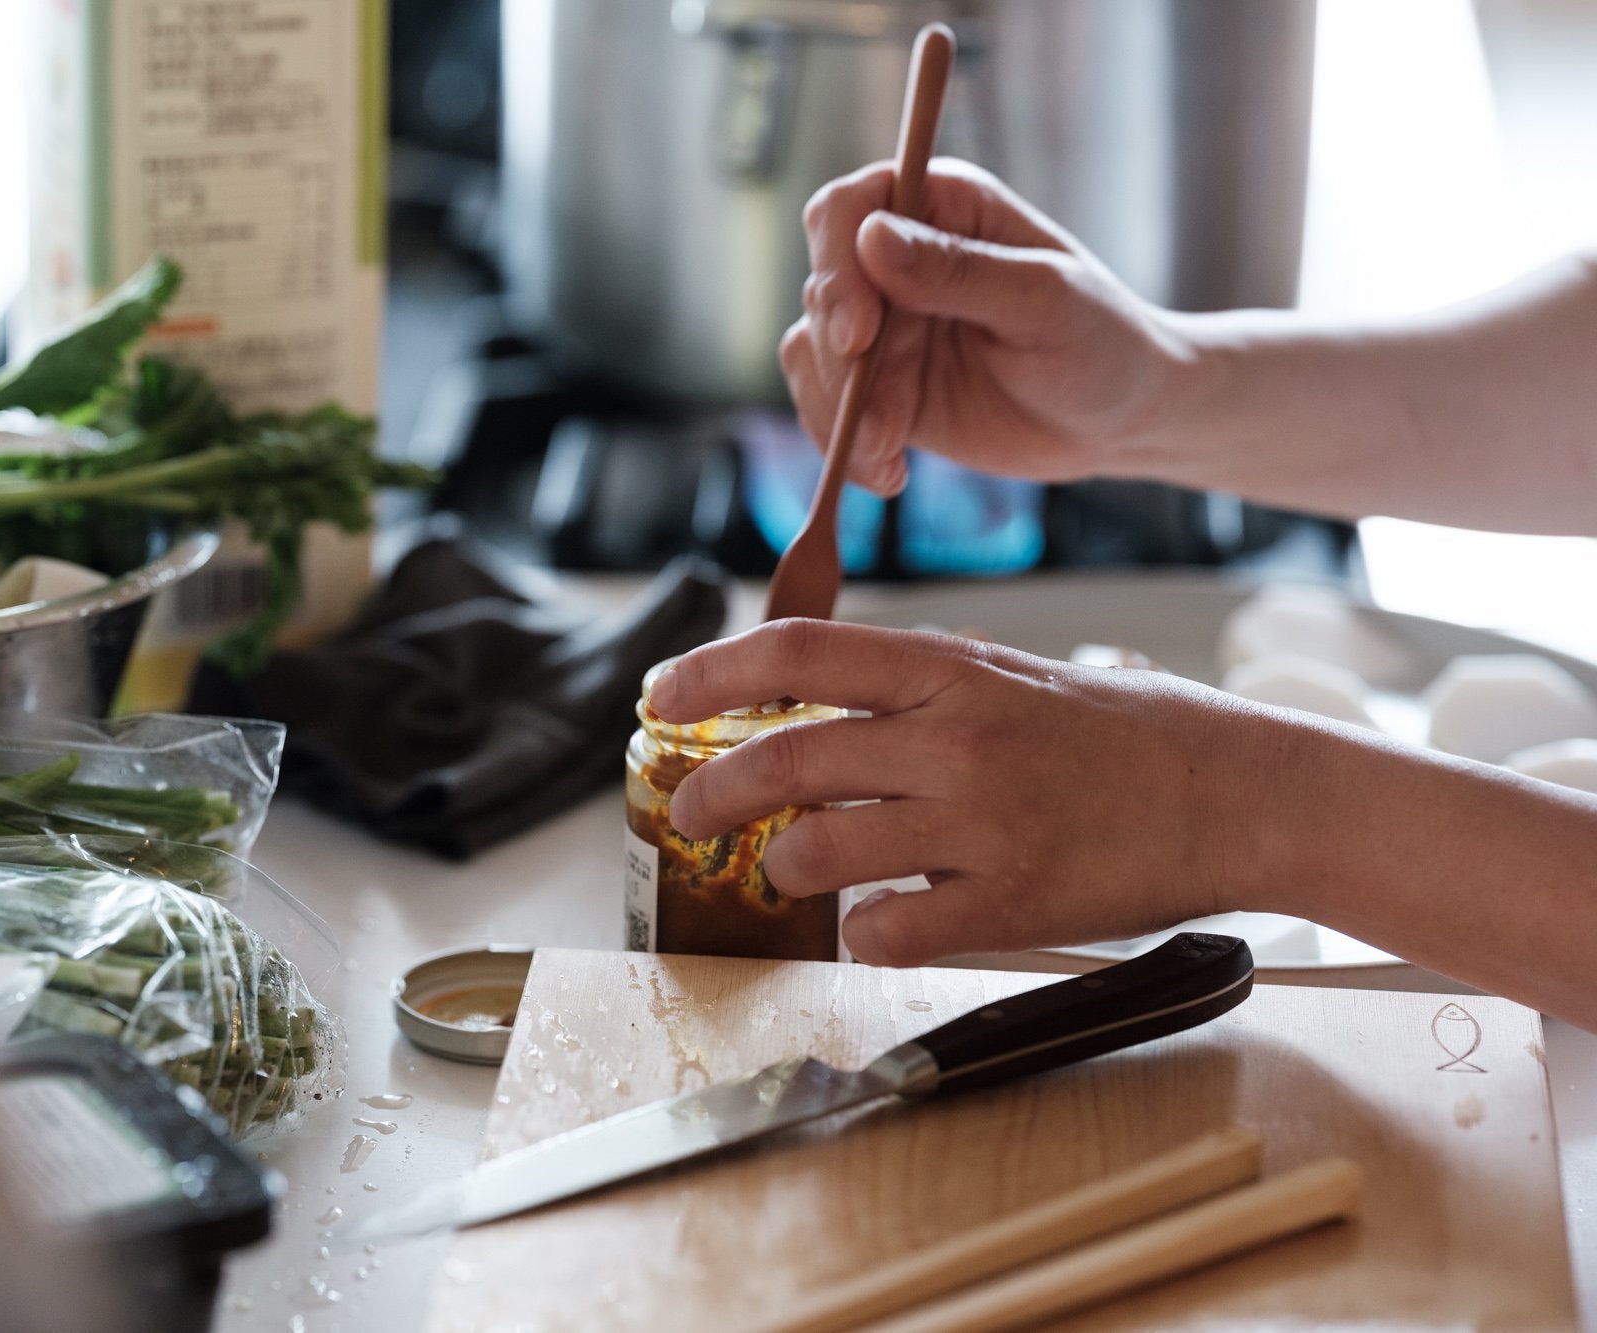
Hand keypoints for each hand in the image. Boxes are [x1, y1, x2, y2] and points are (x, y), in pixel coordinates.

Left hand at [648, 619, 1305, 965]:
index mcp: (951, 668)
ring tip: (794, 874)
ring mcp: (981, 821)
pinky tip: (876, 924)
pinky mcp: (1011, 900)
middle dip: (709, 793)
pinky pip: (886, 930)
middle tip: (686, 814)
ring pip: (817, 852)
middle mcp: (954, 737)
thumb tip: (810, 698)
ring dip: (783, 870)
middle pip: (784, 760)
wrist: (1242, 790)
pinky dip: (860, 935)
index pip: (797, 652)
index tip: (660, 698)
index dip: (712, 672)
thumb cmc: (1125, 734)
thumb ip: (916, 685)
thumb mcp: (1012, 674)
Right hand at [784, 159, 1191, 496]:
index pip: (846, 211)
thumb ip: (959, 271)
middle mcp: (900, 259)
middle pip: (820, 290)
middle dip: (840, 364)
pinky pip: (826, 407)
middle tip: (884, 424)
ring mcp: (885, 326)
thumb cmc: (1101, 343)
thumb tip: (872, 239)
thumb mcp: (1043, 302)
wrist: (1119, 420)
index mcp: (941, 208)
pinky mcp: (880, 387)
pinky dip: (845, 445)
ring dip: (838, 413)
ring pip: (812, 354)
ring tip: (890, 457)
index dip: (835, 267)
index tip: (858, 336)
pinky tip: (890, 473)